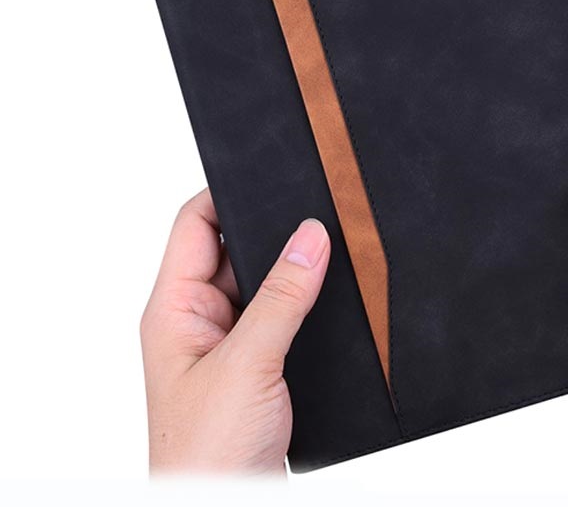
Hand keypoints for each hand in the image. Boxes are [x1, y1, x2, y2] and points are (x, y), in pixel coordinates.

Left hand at [140, 189, 329, 473]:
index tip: (270, 174)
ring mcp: (229, 343)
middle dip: (273, 232)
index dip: (226, 193)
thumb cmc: (206, 455)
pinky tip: (330, 300)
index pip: (195, 225)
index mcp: (175, 309)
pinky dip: (306, 302)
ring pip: (264, 284)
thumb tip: (311, 237)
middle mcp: (199, 319)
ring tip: (330, 254)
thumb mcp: (248, 364)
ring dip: (294, 271)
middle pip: (235, 249)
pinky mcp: (257, 365)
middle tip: (315, 213)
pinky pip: (282, 315)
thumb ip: (282, 297)